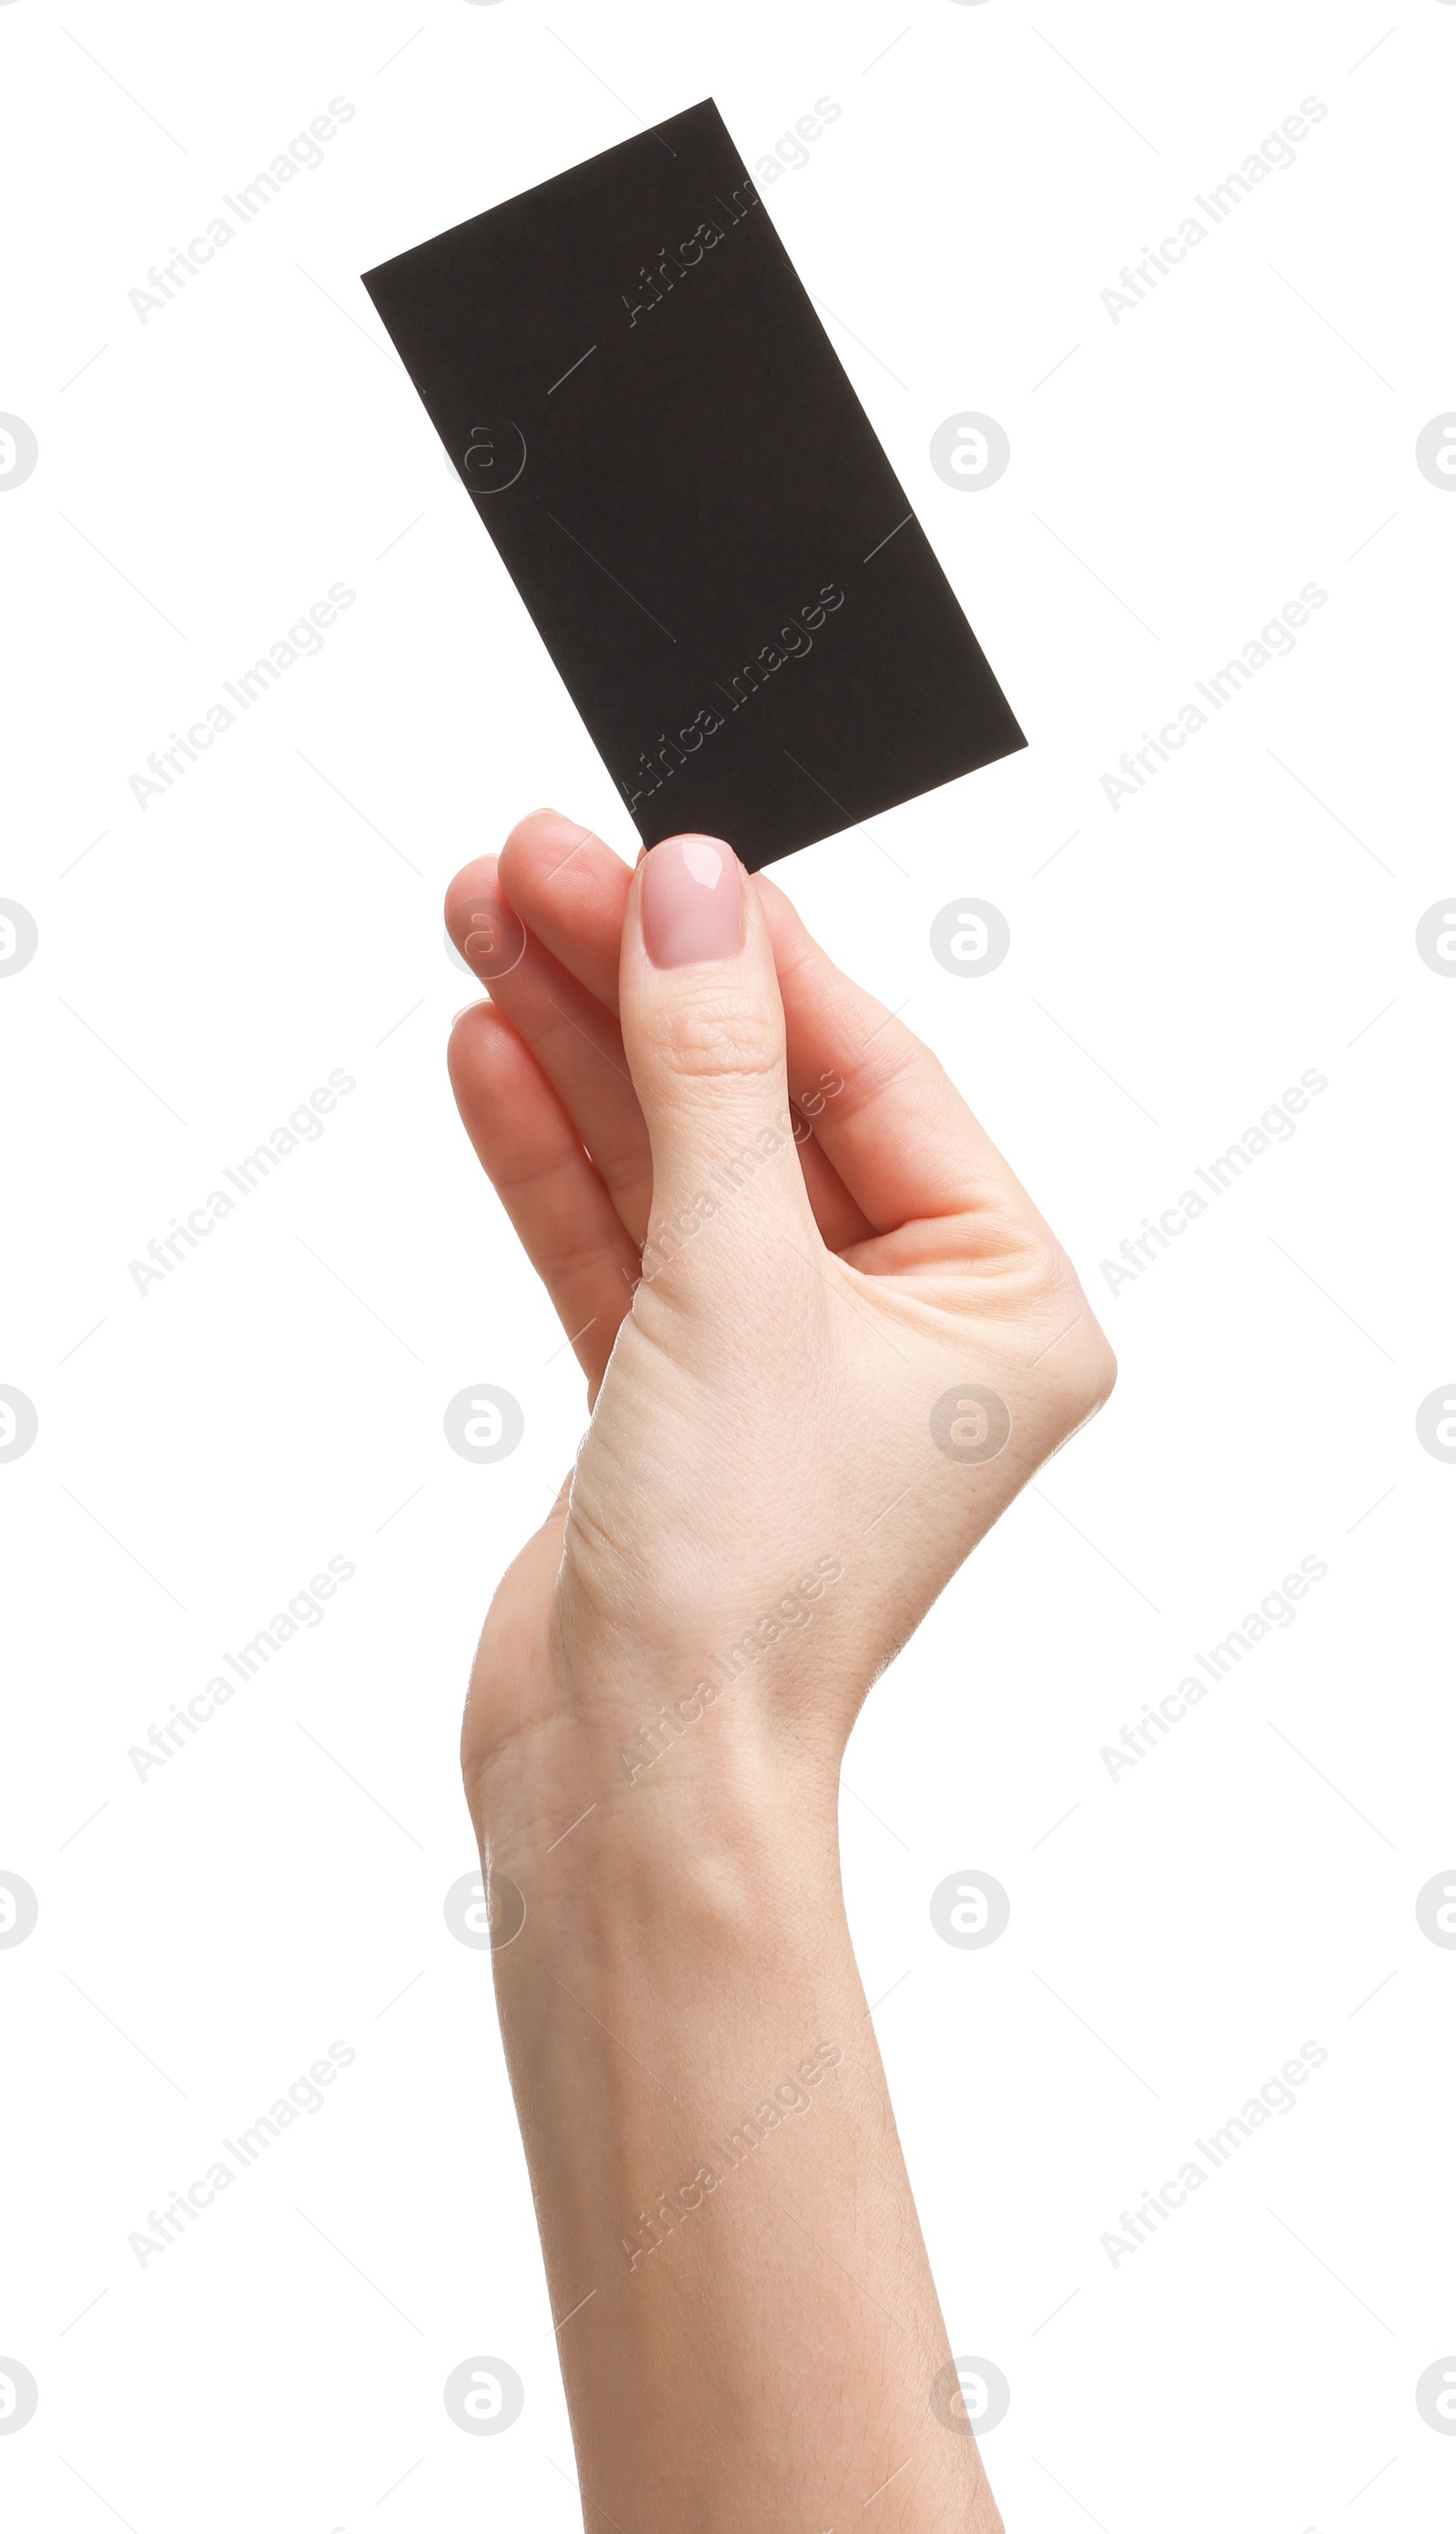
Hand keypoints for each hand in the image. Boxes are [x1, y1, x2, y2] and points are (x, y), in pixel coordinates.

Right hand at [444, 810, 1114, 1855]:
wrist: (629, 1783)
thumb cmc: (742, 1583)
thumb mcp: (736, 1280)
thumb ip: (710, 1076)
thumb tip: (692, 899)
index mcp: (1003, 1298)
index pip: (869, 1073)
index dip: (747, 955)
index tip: (642, 855)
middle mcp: (908, 1323)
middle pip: (757, 1100)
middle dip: (637, 986)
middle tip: (524, 867)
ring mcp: (784, 1360)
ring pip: (673, 1160)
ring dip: (574, 1045)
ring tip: (479, 922)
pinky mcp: (675, 1399)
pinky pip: (616, 1241)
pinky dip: (552, 1154)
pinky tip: (488, 1052)